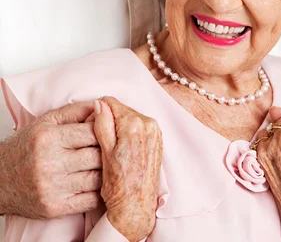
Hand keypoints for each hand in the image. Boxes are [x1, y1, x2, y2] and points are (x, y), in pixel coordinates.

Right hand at [0, 102, 101, 217]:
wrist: (0, 180)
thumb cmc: (26, 147)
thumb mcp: (46, 122)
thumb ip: (75, 112)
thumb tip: (101, 105)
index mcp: (49, 138)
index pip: (92, 132)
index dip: (105, 131)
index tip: (109, 132)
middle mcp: (49, 163)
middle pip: (96, 156)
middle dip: (108, 152)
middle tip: (114, 150)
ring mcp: (52, 188)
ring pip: (96, 179)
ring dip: (106, 172)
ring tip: (109, 166)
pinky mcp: (55, 208)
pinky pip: (89, 201)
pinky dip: (99, 192)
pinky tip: (98, 183)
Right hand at [94, 97, 161, 241]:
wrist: (135, 208)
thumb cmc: (117, 185)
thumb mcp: (104, 152)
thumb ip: (102, 124)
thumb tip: (99, 103)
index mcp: (134, 124)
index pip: (111, 103)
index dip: (98, 112)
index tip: (91, 124)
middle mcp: (149, 124)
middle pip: (122, 110)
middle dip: (110, 119)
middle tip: (99, 138)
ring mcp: (156, 132)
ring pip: (131, 118)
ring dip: (120, 126)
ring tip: (111, 146)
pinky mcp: (158, 140)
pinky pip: (140, 127)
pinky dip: (130, 133)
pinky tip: (122, 149)